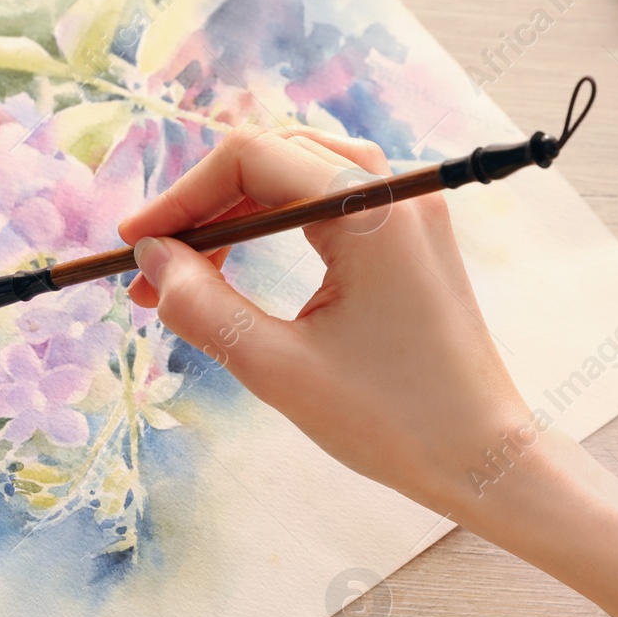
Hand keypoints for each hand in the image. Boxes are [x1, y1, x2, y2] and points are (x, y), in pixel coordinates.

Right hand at [120, 125, 617, 616]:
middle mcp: (397, 189)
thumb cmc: (391, 421)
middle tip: (152, 273)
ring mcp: (410, 209)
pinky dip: (274, 229)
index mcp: (371, 210)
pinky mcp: (411, 238)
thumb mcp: (278, 369)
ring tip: (184, 280)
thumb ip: (206, 306)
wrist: (484, 459)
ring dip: (234, 218)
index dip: (179, 197)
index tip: (133, 247)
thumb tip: (153, 259)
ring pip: (297, 177)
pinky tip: (236, 273)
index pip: (250, 158)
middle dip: (202, 209)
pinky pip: (328, 205)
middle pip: (272, 157)